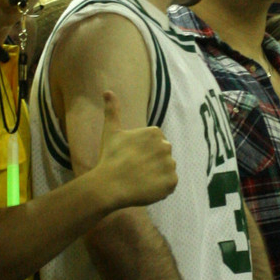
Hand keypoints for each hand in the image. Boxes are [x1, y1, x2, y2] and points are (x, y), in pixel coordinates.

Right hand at [96, 90, 176, 209]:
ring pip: (166, 170)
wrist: (110, 185)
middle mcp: (166, 147)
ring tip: (139, 180)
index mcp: (155, 133)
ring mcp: (170, 165)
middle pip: (161, 156)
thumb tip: (107, 91)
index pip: (155, 144)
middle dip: (151, 162)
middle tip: (135, 170)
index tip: (131, 158)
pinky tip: (146, 188)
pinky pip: (169, 185)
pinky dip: (161, 188)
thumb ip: (112, 110)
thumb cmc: (110, 157)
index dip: (143, 152)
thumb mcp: (111, 131)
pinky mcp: (172, 182)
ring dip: (156, 176)